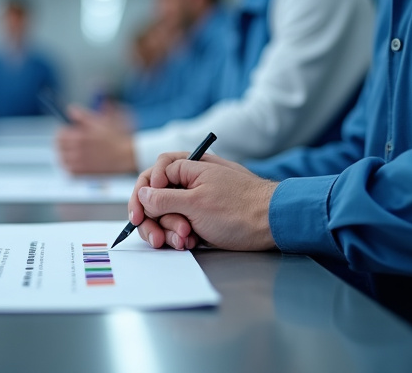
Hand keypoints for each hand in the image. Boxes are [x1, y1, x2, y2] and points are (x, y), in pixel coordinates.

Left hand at [55, 106, 136, 174]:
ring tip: (71, 153)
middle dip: (62, 143)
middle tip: (68, 142)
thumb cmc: (117, 137)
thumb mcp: (101, 120)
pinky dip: (70, 168)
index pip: (59, 133)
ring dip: (64, 155)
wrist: (127, 155)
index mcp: (80, 136)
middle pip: (58, 146)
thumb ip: (83, 115)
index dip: (62, 132)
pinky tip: (75, 164)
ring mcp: (80, 162)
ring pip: (62, 159)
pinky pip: (69, 172)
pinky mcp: (85, 173)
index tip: (67, 132)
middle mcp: (78, 149)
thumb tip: (71, 110)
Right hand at [130, 152, 276, 251]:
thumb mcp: (195, 203)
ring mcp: (197, 201)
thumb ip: (163, 198)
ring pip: (167, 215)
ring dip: (170, 230)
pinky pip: (180, 226)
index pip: (152, 175)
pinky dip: (181, 236)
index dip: (141, 195)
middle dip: (156, 219)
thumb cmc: (239, 209)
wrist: (274, 225)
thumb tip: (143, 194)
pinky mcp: (203, 219)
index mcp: (189, 167)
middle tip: (158, 238)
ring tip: (184, 241)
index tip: (138, 215)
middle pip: (156, 198)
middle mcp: (191, 181)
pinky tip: (191, 243)